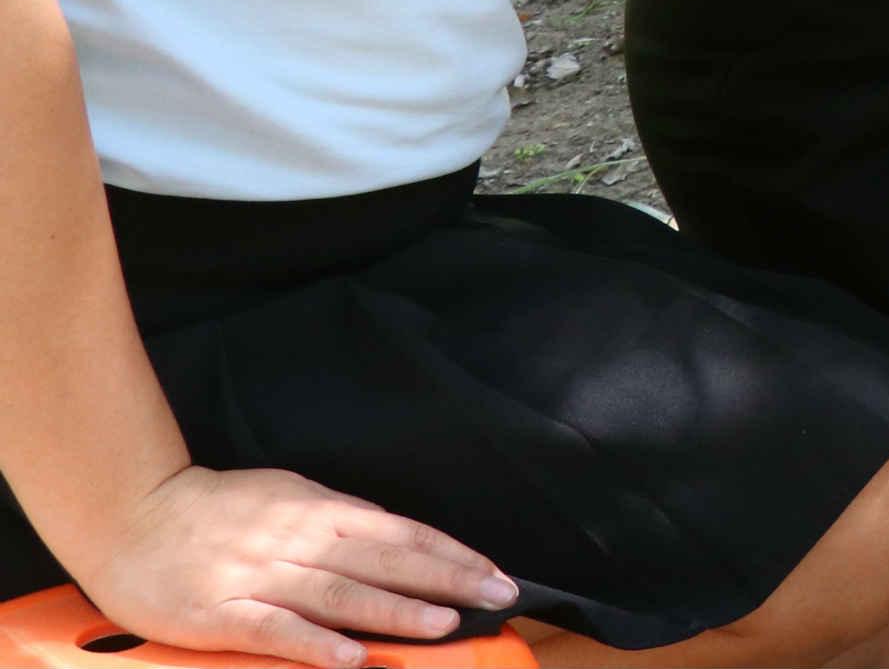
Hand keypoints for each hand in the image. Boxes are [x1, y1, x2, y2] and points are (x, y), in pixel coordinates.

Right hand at [88, 466, 519, 668]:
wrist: (132, 514)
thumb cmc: (219, 509)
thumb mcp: (289, 495)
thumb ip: (340, 521)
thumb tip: (398, 540)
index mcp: (319, 510)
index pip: (401, 533)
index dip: (451, 555)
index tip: (495, 574)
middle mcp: (298, 540)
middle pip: (384, 561)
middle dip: (447, 581)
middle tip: (498, 597)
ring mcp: (259, 577)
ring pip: (339, 594)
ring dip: (395, 611)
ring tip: (443, 626)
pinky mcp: (219, 614)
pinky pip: (274, 630)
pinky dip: (315, 644)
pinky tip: (350, 658)